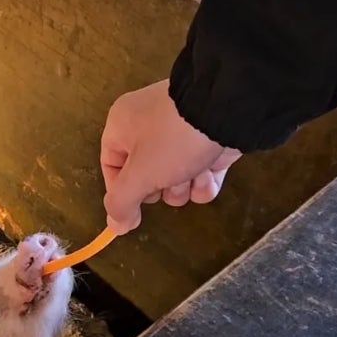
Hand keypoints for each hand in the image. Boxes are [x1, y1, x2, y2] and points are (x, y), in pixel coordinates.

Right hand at [100, 80, 240, 233]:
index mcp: (122, 124)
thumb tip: (115, 226)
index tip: (132, 214)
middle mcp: (148, 125)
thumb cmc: (172, 140)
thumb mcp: (140, 174)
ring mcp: (181, 132)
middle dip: (160, 188)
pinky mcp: (209, 140)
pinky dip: (205, 180)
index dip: (122, 192)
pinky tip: (210, 175)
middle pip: (146, 175)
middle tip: (167, 183)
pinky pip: (199, 171)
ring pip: (175, 177)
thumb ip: (122, 203)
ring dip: (185, 186)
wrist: (225, 110)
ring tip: (194, 173)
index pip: (111, 166)